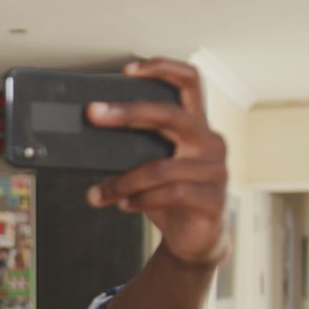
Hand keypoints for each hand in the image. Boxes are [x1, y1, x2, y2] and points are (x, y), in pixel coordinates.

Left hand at [86, 58, 229, 265]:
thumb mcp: (153, 165)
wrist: (193, 238)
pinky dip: (139, 200)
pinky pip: (170, 194)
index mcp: (196, 126)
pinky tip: (124, 205)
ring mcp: (216, 171)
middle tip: (93, 114)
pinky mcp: (213, 200)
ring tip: (98, 194)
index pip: (190, 83)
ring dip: (121, 181)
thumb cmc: (169, 196)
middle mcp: (210, 142)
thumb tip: (92, 129)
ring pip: (160, 167)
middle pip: (171, 115)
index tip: (128, 70)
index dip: (162, 69)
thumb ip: (137, 146)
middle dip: (128, 113)